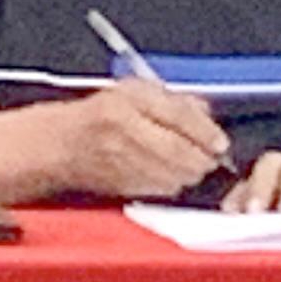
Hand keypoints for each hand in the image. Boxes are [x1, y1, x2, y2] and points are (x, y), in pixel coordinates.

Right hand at [57, 76, 229, 200]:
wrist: (60, 144)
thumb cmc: (98, 116)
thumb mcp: (133, 92)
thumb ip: (171, 100)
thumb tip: (205, 113)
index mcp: (128, 100)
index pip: (178, 115)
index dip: (206, 131)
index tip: (220, 142)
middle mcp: (125, 129)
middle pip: (181, 151)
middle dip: (203, 158)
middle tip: (211, 157)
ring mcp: (123, 160)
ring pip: (175, 175)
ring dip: (190, 173)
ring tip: (191, 165)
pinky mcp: (123, 184)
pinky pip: (162, 189)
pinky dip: (173, 184)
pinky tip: (170, 174)